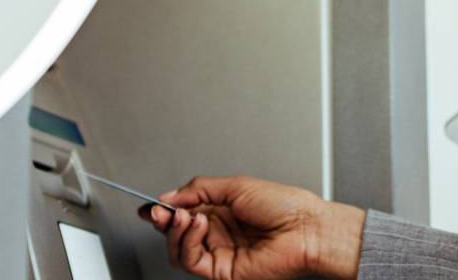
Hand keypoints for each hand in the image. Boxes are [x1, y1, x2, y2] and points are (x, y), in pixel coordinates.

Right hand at [142, 175, 365, 279]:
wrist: (306, 228)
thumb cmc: (285, 206)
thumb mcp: (235, 185)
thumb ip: (198, 189)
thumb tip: (169, 196)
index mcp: (222, 211)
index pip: (184, 213)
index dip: (164, 210)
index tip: (150, 204)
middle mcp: (218, 234)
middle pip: (177, 233)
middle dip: (164, 220)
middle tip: (160, 210)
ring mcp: (220, 253)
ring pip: (179, 250)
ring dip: (175, 230)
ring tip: (185, 215)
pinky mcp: (222, 272)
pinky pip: (192, 261)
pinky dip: (189, 241)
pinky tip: (198, 224)